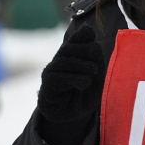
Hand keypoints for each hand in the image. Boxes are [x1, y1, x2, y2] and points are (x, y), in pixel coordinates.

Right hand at [37, 25, 103, 144]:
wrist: (70, 116)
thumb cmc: (84, 94)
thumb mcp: (95, 75)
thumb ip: (93, 55)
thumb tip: (87, 29)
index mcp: (72, 54)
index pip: (77, 38)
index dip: (85, 37)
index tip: (96, 48)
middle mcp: (59, 59)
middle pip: (70, 47)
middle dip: (86, 52)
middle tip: (97, 66)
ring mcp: (51, 71)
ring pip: (64, 61)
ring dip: (82, 66)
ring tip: (93, 74)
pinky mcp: (47, 84)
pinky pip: (59, 77)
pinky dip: (75, 78)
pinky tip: (84, 83)